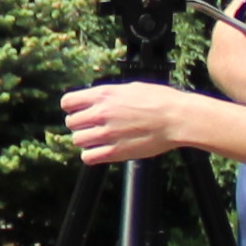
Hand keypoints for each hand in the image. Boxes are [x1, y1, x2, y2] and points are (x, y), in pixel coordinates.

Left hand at [60, 80, 207, 164]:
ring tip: (98, 139)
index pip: (68, 102)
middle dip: (80, 124)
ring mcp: (106, 134)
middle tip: (92, 126)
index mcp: (104, 95)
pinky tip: (101, 150)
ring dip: (85, 140)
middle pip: (71, 123)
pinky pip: (88, 157)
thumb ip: (110, 95)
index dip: (72, 107)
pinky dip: (92, 155)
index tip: (78, 111)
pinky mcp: (115, 152)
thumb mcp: (131, 88)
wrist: (177, 118)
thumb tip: (98, 99)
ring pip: (77, 140)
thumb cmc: (160, 100)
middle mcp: (101, 113)